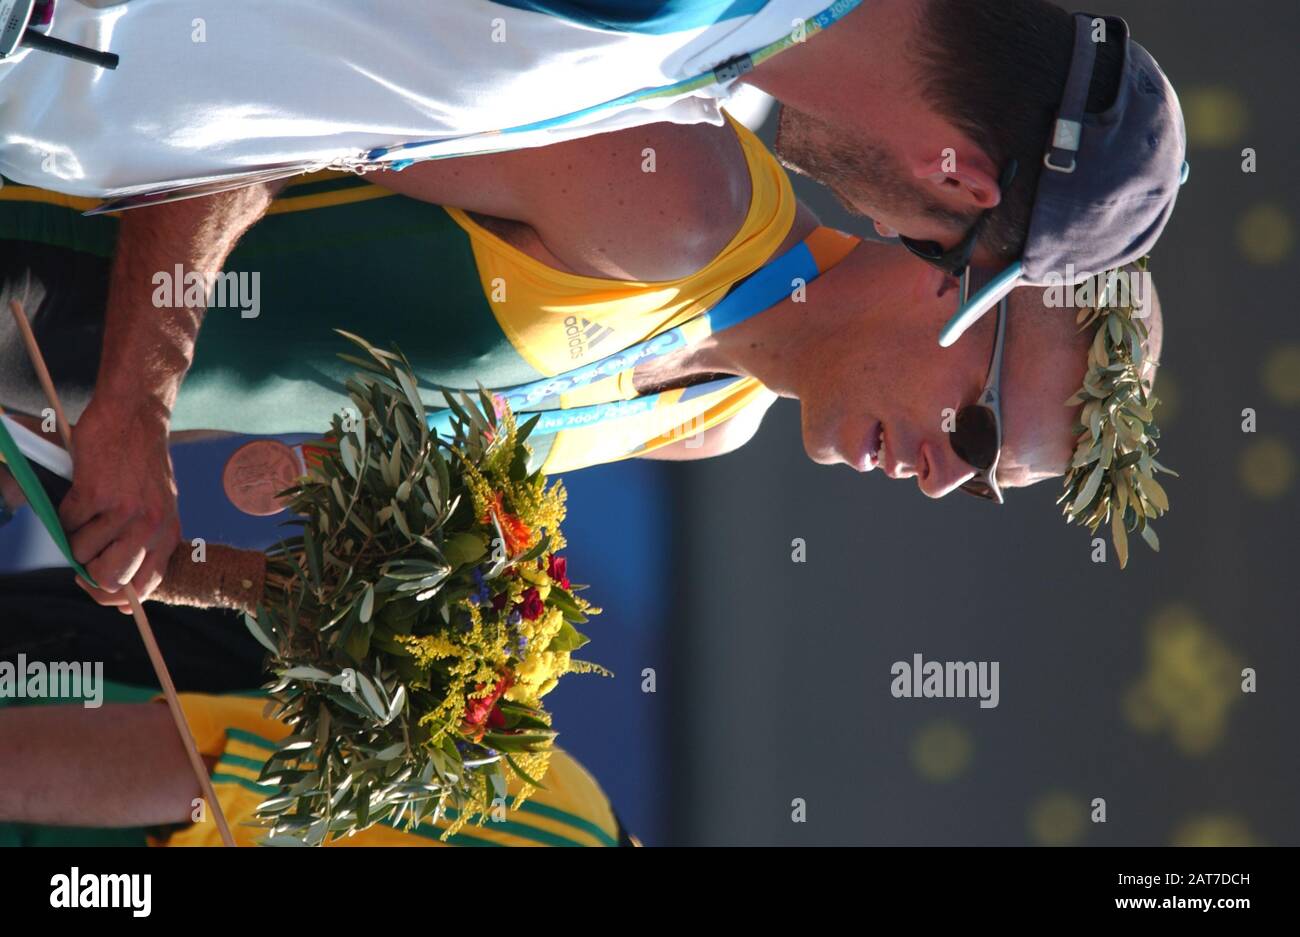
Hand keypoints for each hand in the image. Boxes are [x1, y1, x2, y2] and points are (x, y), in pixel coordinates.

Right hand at [59, 397, 181, 609]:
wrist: (136, 416)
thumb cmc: (142, 462)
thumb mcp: (159, 505)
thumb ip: (144, 540)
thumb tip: (118, 589)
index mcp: (169, 532)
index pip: (147, 584)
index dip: (119, 598)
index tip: (101, 595)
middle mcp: (151, 526)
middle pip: (109, 578)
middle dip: (87, 573)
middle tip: (80, 558)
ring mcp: (124, 511)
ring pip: (81, 552)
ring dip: (73, 537)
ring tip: (85, 514)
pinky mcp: (96, 494)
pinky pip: (67, 524)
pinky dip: (64, 514)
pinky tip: (78, 495)